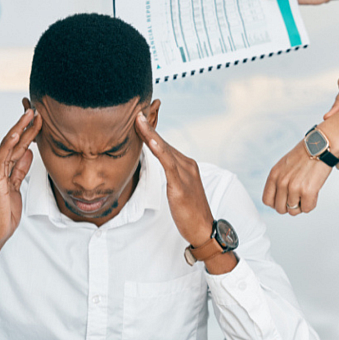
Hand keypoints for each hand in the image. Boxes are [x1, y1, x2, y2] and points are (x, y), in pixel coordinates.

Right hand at [0, 105, 40, 270]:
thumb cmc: (2, 214)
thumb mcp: (16, 188)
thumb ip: (20, 170)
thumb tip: (29, 153)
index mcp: (1, 169)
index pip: (17, 146)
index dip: (28, 132)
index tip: (38, 119)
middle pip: (14, 142)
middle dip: (26, 125)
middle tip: (37, 109)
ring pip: (9, 146)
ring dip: (20, 129)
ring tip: (31, 115)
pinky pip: (2, 158)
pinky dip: (9, 144)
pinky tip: (17, 133)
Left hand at [134, 112, 213, 248]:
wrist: (203, 229)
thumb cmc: (189, 212)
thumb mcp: (177, 189)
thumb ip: (169, 175)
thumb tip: (156, 167)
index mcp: (185, 164)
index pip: (163, 143)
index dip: (150, 130)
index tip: (137, 117)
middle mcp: (187, 164)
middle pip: (162, 141)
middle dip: (148, 126)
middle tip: (135, 110)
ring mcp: (185, 174)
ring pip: (164, 148)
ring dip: (149, 132)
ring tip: (138, 119)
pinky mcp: (181, 185)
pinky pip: (168, 163)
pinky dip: (158, 149)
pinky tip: (150, 139)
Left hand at [264, 102, 338, 215]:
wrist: (321, 145)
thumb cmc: (306, 153)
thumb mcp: (284, 164)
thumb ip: (280, 179)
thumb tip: (280, 196)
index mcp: (274, 175)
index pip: (267, 200)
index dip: (276, 203)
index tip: (283, 201)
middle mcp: (281, 182)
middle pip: (280, 208)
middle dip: (289, 206)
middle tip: (297, 198)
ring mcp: (294, 188)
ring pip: (293, 211)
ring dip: (301, 205)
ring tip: (306, 194)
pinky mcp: (307, 192)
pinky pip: (306, 209)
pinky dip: (311, 204)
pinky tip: (313, 194)